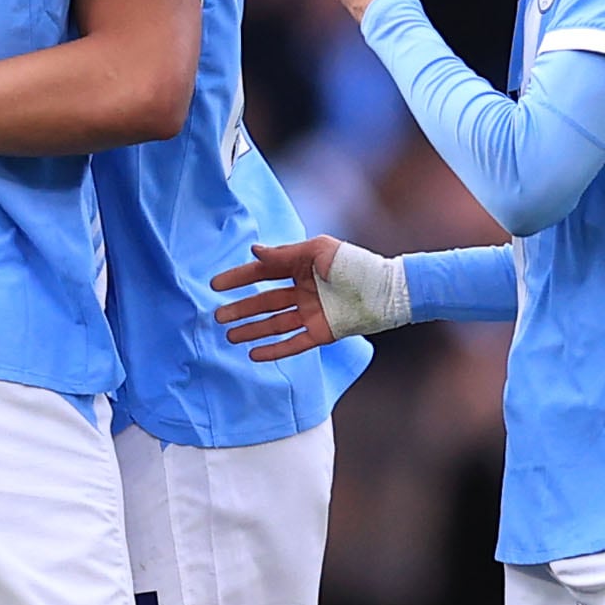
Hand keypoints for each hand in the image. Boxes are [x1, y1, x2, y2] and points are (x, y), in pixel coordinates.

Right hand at [210, 236, 401, 358]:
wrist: (388, 291)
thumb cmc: (356, 264)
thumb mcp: (319, 250)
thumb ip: (285, 253)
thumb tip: (255, 252)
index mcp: (301, 267)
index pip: (263, 273)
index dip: (239, 278)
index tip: (216, 285)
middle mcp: (303, 291)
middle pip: (264, 301)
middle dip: (241, 309)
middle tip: (217, 316)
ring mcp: (311, 313)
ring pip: (274, 324)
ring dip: (251, 330)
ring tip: (229, 336)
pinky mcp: (321, 333)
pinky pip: (292, 344)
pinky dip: (274, 350)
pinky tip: (254, 354)